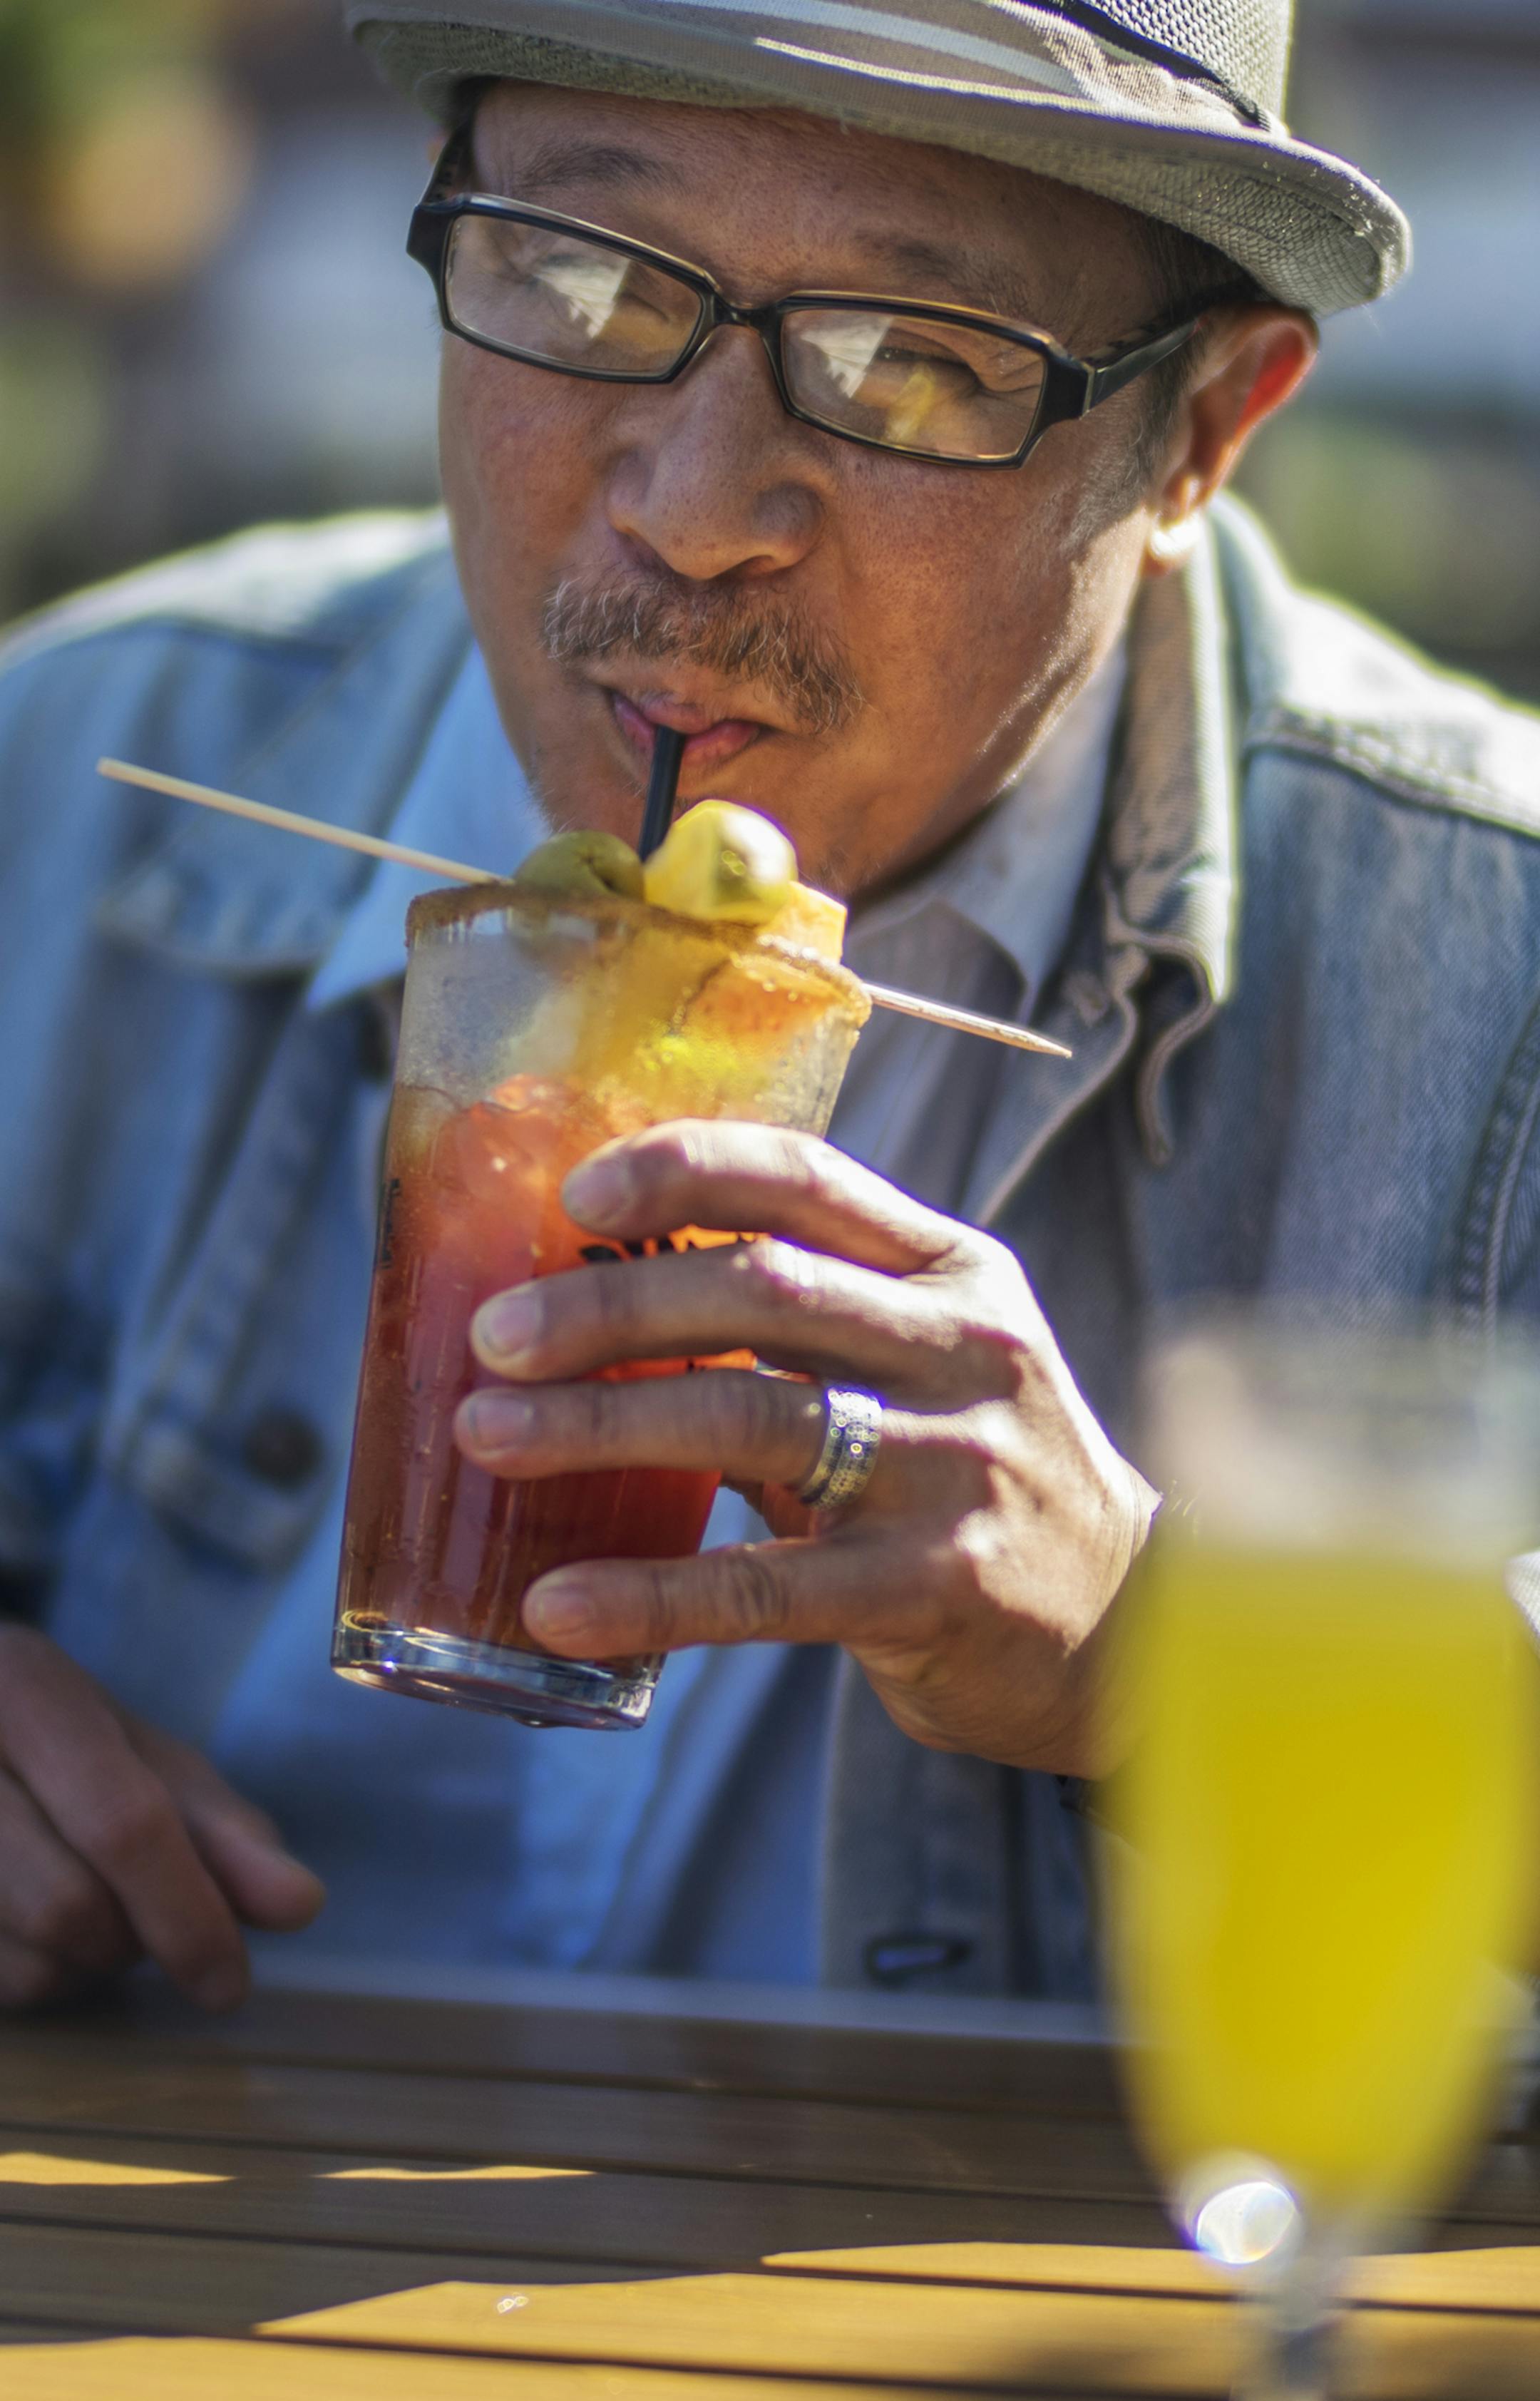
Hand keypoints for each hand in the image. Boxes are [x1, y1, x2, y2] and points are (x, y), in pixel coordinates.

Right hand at [0, 1626, 324, 2011]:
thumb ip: (220, 1828)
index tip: (230, 1986)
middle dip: (132, 1937)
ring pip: (26, 1965)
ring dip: (82, 1966)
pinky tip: (27, 1926)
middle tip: (144, 1910)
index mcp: (26, 1688)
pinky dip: (29, 1977)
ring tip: (81, 1901)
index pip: (123, 1823)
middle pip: (70, 1907)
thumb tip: (300, 1905)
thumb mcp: (139, 1756)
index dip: (188, 1913)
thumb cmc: (50, 1741)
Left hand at [455, 1122, 1156, 1774]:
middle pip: (765, 1288)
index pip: (807, 1177)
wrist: (1130, 1626)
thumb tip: (594, 1301)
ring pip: (755, 1421)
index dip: (681, 1170)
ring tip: (488, 1436)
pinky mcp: (943, 1586)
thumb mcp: (923, 1364)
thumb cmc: (975, 1475)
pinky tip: (557, 1604)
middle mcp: (964, 1350)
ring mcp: (960, 1466)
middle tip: (492, 1335)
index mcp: (952, 1271)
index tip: (572, 1196)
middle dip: (611, 1305)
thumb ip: (803, 1324)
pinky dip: (651, 1594)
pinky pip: (769, 1586)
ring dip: (601, 1425)